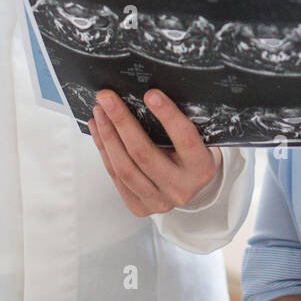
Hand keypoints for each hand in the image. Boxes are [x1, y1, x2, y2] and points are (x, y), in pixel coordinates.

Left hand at [88, 88, 222, 215]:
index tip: (150, 93)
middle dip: (122, 121)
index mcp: (201, 167)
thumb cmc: (192, 155)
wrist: (191, 187)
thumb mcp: (198, 138)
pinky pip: (115, 176)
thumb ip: (178, 124)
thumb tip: (147, 94)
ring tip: (99, 112)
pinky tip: (98, 129)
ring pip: (124, 168)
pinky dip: (104, 150)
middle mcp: (181, 188)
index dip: (167, 115)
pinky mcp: (139, 207)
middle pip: (144, 153)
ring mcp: (159, 201)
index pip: (184, 138)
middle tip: (107, 98)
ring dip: (107, 135)